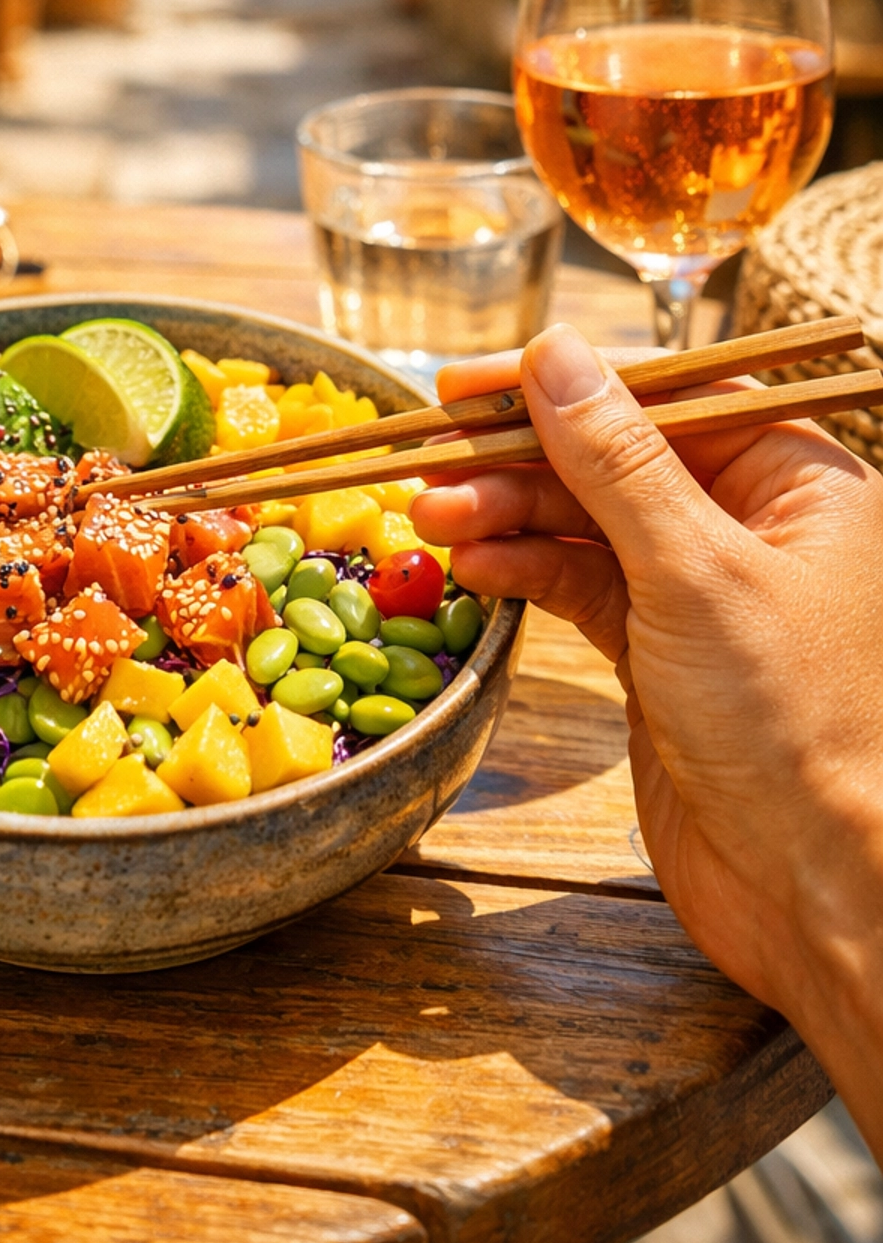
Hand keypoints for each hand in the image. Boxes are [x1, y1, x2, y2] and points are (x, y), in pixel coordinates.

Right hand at [412, 324, 882, 1157]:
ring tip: (431, 517)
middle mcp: (754, 526)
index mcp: (800, 483)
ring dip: (506, 512)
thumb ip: (617, 460)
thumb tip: (553, 351)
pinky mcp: (659, 655)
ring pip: (585, 522)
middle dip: (521, 456)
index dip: (571, 380)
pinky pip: (578, 584)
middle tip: (430, 455)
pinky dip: (523, 570)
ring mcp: (703, 593)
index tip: (473, 379)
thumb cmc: (792, 726)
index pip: (674, 393)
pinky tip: (473, 566)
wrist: (812, 891)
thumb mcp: (695, 572)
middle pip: (617, 456)